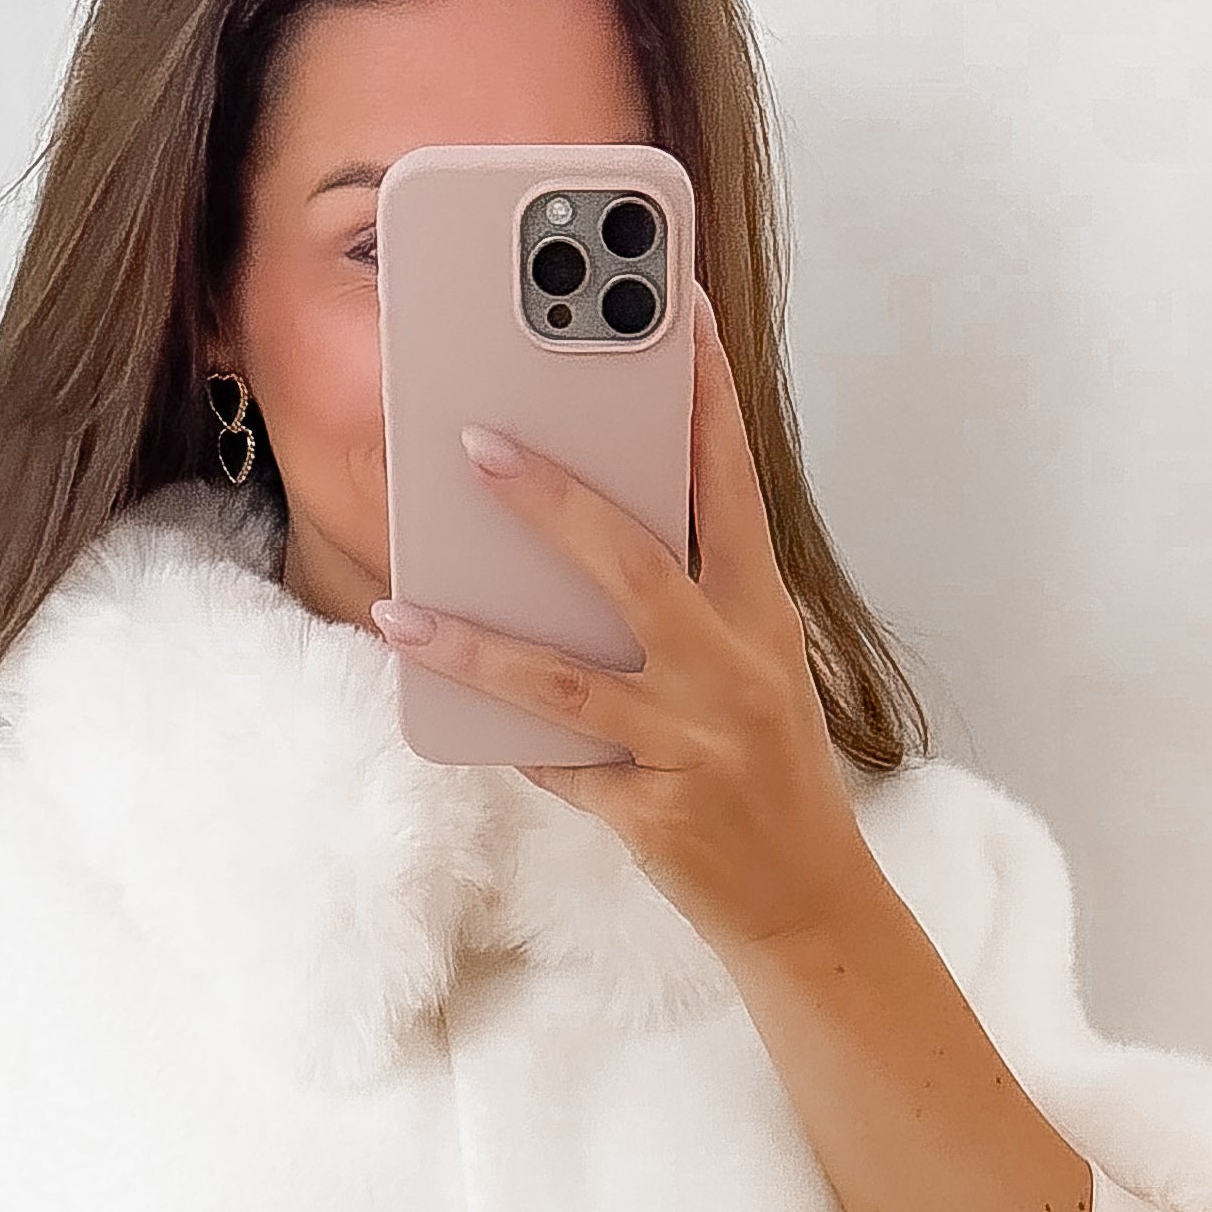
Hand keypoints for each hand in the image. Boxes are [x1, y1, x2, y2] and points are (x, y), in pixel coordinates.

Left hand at [369, 292, 878, 963]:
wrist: (809, 902)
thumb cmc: (767, 767)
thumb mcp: (753, 666)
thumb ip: (688, 597)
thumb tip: (584, 528)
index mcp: (764, 615)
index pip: (735, 484)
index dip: (707, 395)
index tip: (676, 310)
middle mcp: (734, 670)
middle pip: (634, 565)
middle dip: (550, 500)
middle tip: (475, 443)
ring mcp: (694, 746)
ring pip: (567, 682)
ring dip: (475, 645)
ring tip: (402, 613)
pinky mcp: (657, 815)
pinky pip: (560, 769)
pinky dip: (509, 742)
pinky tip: (449, 712)